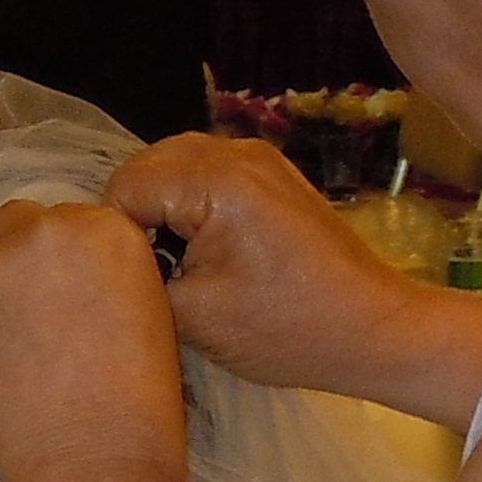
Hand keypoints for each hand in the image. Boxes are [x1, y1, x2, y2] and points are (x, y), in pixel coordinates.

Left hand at [0, 198, 186, 481]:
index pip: (68, 217)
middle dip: (20, 254)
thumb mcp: (145, 309)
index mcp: (106, 229)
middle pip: (15, 221)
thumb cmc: (140, 398)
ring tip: (2, 326)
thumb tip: (67, 277)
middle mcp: (44, 233)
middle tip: (32, 307)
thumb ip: (101, 273)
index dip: (63, 255)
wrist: (94, 455)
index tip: (65, 287)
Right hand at [101, 132, 444, 403]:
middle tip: (152, 276)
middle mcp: (234, 152)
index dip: (115, 239)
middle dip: (136, 218)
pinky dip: (193, 206)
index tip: (134, 283)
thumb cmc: (288, 329)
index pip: (123, 188)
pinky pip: (208, 175)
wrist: (374, 328)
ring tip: (178, 266)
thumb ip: (139, 283)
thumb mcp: (194, 318)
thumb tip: (107, 270)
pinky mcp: (274, 174)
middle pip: (146, 167)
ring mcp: (258, 157)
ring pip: (175, 167)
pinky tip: (206, 253)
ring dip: (163, 211)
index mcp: (214, 179)